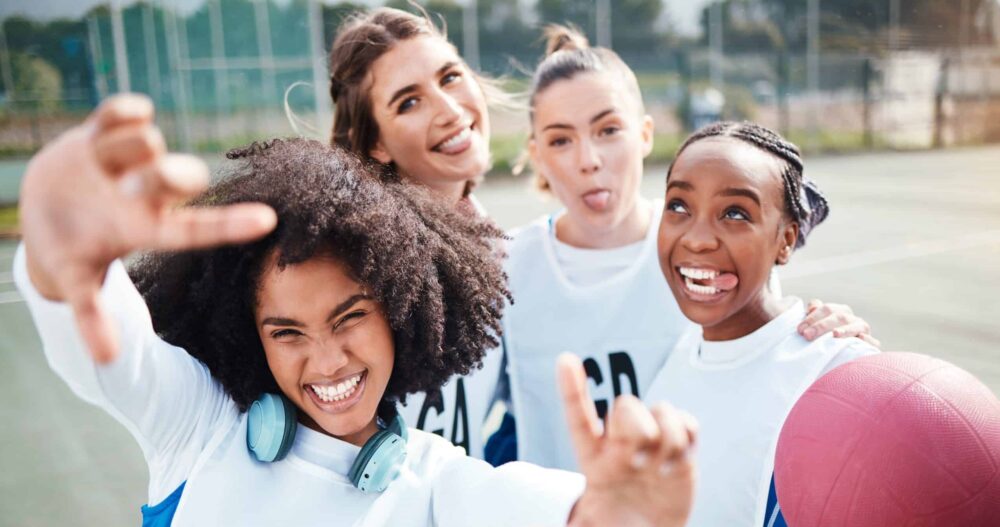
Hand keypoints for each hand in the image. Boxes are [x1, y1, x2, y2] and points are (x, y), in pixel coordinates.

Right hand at [19, 94, 276, 362]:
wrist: (44, 207)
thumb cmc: (71, 250)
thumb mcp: (77, 280)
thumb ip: (92, 315)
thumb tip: (107, 359)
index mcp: (148, 228)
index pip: (196, 229)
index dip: (230, 225)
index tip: (270, 221)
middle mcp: (147, 192)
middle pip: (176, 179)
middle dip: (170, 178)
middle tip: (156, 183)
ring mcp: (128, 161)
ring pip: (146, 142)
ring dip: (125, 148)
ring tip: (99, 163)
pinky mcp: (103, 133)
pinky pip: (121, 112)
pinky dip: (125, 111)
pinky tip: (130, 114)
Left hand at [560, 354, 695, 526]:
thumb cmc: (619, 525)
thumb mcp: (596, 523)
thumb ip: (584, 520)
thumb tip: (574, 526)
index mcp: (595, 457)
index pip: (579, 417)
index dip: (572, 389)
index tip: (565, 360)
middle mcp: (622, 442)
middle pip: (626, 407)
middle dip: (636, 429)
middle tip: (640, 464)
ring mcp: (653, 441)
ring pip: (661, 409)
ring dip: (666, 436)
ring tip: (661, 469)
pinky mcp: (681, 447)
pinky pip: (687, 423)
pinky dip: (687, 436)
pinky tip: (679, 462)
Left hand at [797, 299, 879, 347]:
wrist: (839, 356)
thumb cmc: (823, 339)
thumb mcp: (816, 325)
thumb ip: (814, 313)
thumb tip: (812, 307)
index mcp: (839, 311)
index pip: (826, 309)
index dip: (812, 318)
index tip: (800, 329)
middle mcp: (852, 319)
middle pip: (839, 317)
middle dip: (822, 326)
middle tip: (807, 335)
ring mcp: (862, 330)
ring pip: (856, 326)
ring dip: (845, 330)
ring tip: (835, 334)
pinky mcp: (871, 344)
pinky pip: (872, 341)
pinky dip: (867, 340)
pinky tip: (861, 338)